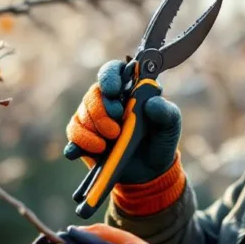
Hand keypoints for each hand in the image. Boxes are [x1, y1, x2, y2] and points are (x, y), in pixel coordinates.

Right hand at [64, 59, 181, 184]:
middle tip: (115, 130)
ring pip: (81, 115)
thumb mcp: (171, 126)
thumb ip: (166, 112)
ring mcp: (93, 119)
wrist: (150, 172)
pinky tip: (82, 151)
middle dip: (101, 112)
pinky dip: (78, 142)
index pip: (112, 71)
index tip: (113, 91)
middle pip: (93, 94)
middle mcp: (108, 100)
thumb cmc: (160, 140)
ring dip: (92, 131)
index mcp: (128, 90)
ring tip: (107, 145)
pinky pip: (73, 135)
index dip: (109, 77)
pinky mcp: (84, 138)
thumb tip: (152, 102)